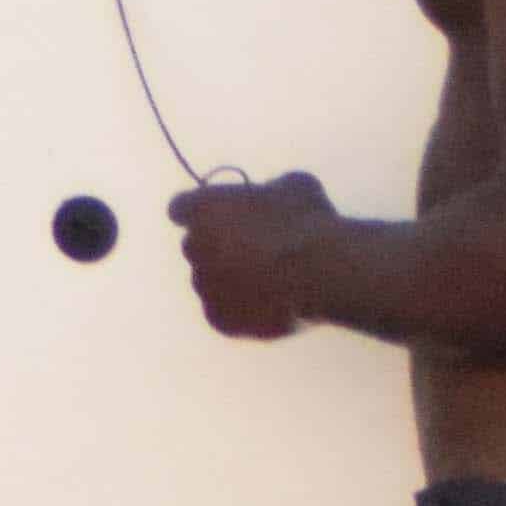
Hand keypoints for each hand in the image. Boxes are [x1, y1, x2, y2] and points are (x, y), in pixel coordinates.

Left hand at [174, 173, 336, 340]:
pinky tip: (270, 303)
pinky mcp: (219, 320)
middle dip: (218, 246)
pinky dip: (242, 307)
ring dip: (230, 278)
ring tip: (268, 280)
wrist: (323, 274)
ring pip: (210, 281)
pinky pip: (225, 311)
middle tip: (254, 249)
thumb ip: (267, 191)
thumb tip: (271, 199)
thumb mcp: (292, 185)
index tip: (223, 216)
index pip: (182, 208)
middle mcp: (194, 248)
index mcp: (202, 208)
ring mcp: (204, 287)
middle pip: (197, 246)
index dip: (204, 212)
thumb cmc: (307, 220)